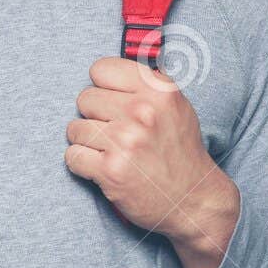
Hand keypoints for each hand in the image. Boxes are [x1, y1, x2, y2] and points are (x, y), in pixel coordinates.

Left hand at [65, 57, 239, 267]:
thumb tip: (107, 67)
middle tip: (114, 133)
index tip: (113, 104)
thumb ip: (146, 82)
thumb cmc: (181, 151)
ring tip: (110, 152)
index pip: (100, 69)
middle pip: (83, 99)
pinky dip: (82, 164)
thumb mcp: (176, 105)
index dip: (102, 88)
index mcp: (158, 89)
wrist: (194, 200)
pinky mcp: (110, 170)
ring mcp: (125, 141)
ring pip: (74, 129)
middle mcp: (141, 111)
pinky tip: (102, 168)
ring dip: (87, 143)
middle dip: (94, 117)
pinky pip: (72, 156)